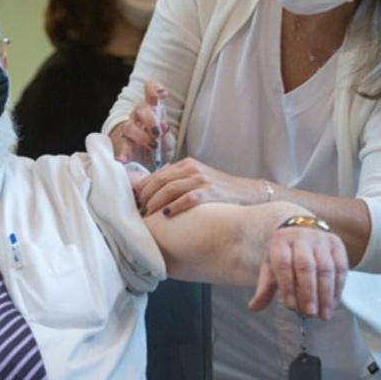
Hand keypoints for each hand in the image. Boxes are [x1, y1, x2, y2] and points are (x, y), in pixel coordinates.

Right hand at [114, 80, 173, 168]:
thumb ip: (167, 134)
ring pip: (129, 127)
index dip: (154, 89)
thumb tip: (163, 127)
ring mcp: (130, 130)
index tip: (162, 94)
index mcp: (152, 109)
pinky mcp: (125, 146)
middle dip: (150, 119)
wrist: (154, 164)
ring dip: (142, 136)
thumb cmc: (161, 146)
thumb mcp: (169, 140)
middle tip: (158, 133)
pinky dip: (122, 155)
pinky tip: (122, 160)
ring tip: (153, 146)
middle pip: (140, 109)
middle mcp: (139, 116)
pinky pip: (122, 148)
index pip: (150, 90)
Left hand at [134, 157, 269, 216]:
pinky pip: (188, 198)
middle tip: (137, 211)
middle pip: (159, 181)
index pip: (156, 175)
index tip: (133, 203)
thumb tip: (150, 199)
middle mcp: (191, 169)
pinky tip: (166, 214)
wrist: (247, 193)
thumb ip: (176, 184)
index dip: (141, 189)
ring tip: (147, 214)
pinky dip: (175, 206)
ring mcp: (201, 179)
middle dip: (144, 196)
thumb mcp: (195, 181)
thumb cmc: (218, 192)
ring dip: (155, 202)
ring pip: (170, 188)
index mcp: (185, 165)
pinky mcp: (211, 192)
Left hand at [249, 225, 346, 320]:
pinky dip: (338, 289)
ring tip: (323, 314)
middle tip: (310, 313)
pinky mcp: (337, 244)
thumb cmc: (284, 254)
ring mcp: (321, 239)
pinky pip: (341, 268)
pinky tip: (333, 304)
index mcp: (280, 241)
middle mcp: (301, 237)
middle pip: (306, 266)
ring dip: (326, 294)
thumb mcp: (271, 266)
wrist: (301, 229)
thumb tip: (254, 307)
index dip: (287, 286)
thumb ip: (264, 288)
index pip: (283, 264)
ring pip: (326, 268)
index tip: (291, 307)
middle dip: (309, 292)